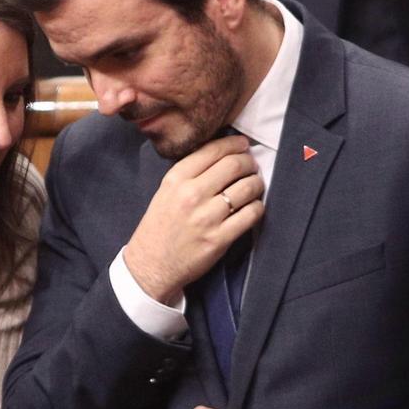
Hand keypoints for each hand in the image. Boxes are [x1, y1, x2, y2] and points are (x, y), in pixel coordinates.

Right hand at [124, 135, 263, 302]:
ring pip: (247, 187)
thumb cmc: (160, 226)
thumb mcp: (166, 191)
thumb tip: (221, 154)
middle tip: (251, 165)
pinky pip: (251, 214)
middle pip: (234, 165)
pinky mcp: (220, 238)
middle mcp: (191, 194)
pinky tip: (252, 206)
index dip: (234, 144)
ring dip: (256, 183)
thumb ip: (189, 172)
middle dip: (248, 162)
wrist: (151, 264)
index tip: (242, 145)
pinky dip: (257, 206)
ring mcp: (207, 217)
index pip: (213, 150)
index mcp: (176, 179)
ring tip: (254, 184)